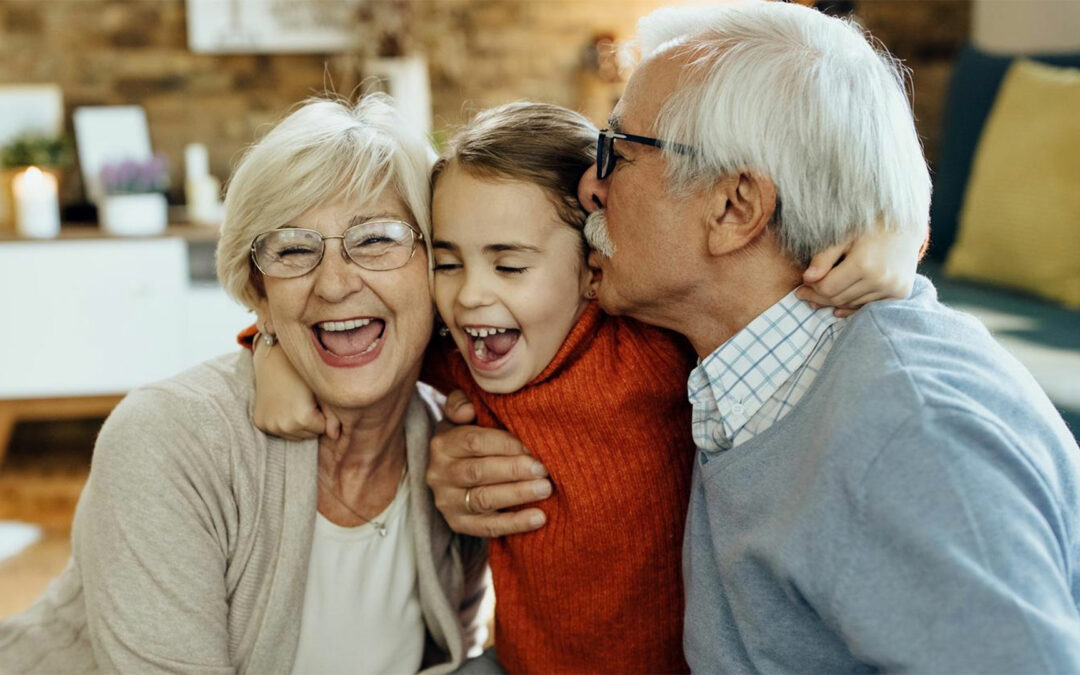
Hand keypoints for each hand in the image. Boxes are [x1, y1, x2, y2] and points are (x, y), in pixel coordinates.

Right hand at [252, 339, 340, 440]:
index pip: (322, 430)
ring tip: (295, 404)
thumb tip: (335, 437)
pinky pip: (279, 431)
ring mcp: (271, 426)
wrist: (273, 362)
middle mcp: (285, 426)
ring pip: (294, 435)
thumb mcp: (321, 394)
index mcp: (303, 419)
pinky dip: (283, 424)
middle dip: (311, 423)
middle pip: (308, 435)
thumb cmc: (302, 375)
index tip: (317, 402)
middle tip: (305, 402)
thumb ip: (332, 417)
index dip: (323, 416)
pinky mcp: (260, 423)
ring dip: (298, 426)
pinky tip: (283, 407)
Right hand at [427, 390, 551, 537]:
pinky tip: (539, 517)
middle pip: (479, 472)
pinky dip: (515, 524)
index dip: (506, 443)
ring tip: (546, 489)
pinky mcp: (458, 524)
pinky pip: (488, 527)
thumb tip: (467, 410)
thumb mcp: (463, 416)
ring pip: (483, 500)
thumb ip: (462, 403)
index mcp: (442, 443)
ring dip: (517, 495)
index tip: (534, 444)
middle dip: (514, 470)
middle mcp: (439, 473)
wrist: (457, 470)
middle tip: (544, 469)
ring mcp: (447, 502)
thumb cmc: (471, 437)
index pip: (474, 442)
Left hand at [797, 221, 924, 317]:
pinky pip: (868, 307)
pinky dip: (852, 307)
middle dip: (818, 298)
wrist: (906, 227)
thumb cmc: (870, 228)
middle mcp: (880, 279)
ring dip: (834, 303)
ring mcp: (892, 288)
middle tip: (804, 295)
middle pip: (838, 298)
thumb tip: (807, 278)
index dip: (811, 289)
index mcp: (863, 263)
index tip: (800, 287)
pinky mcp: (900, 294)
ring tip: (818, 299)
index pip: (827, 287)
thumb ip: (824, 257)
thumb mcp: (844, 237)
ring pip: (852, 304)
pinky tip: (837, 308)